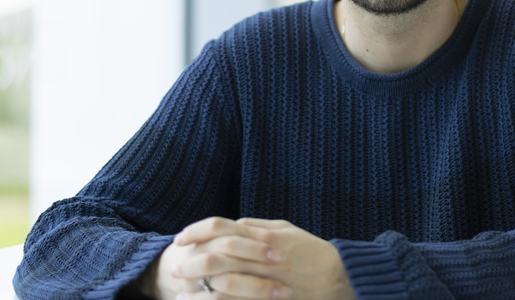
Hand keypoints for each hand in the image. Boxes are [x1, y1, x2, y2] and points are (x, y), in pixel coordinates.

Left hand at [142, 217, 354, 299]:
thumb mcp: (287, 230)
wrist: (340, 275)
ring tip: (180, 296)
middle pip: (214, 255)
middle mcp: (261, 255)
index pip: (220, 226)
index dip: (196, 231)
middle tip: (174, 269)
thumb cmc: (314, 252)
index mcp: (262, 235)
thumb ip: (259, 226)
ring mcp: (265, 279)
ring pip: (222, 283)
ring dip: (198, 290)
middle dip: (190, 263)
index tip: (180, 239)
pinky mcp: (269, 298)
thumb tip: (236, 222)